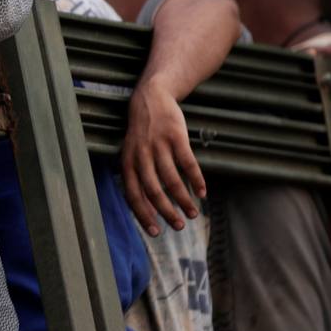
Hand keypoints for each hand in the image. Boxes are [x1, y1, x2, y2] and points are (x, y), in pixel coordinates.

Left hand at [121, 77, 206, 235]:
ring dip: (184, 200)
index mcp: (128, 163)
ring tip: (193, 212)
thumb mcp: (131, 153)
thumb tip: (147, 208)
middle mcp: (141, 156)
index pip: (133, 195)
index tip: (156, 232)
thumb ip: (137, 177)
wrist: (151, 98)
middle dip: (167, 212)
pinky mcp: (176, 137)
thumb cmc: (142, 133)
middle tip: (179, 226)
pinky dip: (196, 179)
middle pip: (154, 191)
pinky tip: (203, 192)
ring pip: (172, 180)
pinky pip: (187, 163)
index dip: (144, 215)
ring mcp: (159, 146)